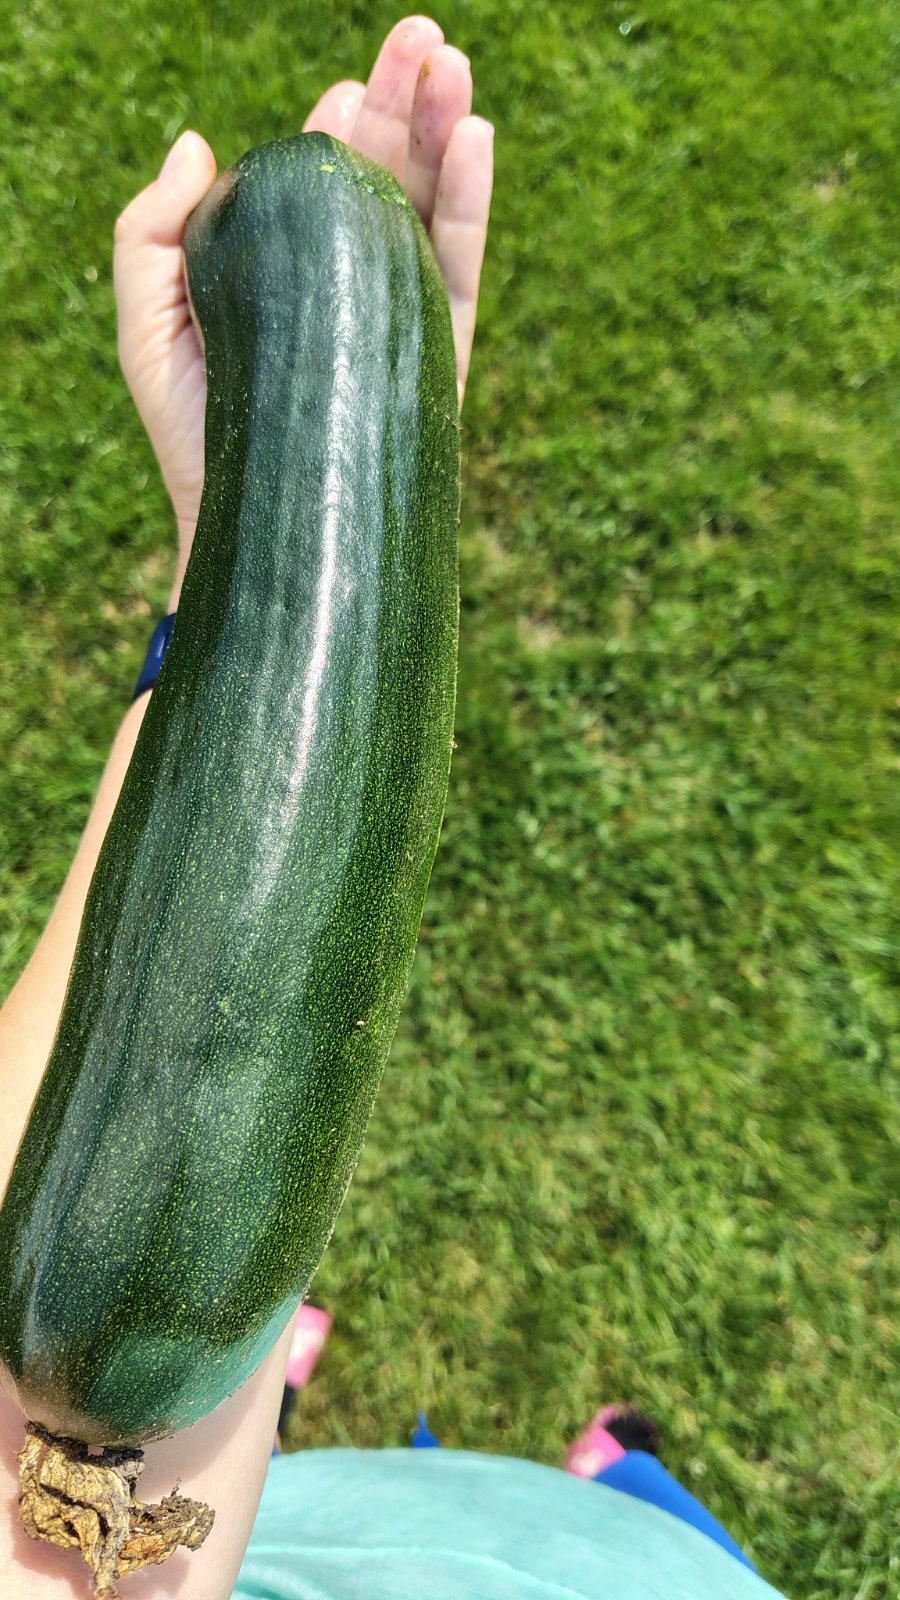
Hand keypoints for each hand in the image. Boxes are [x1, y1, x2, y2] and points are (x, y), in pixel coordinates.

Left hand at [113, 15, 492, 609]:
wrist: (260, 537)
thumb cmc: (196, 442)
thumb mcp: (147, 328)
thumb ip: (152, 233)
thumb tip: (198, 140)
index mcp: (289, 275)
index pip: (320, 182)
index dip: (338, 122)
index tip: (348, 83)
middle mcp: (349, 292)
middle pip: (384, 180)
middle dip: (403, 101)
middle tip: (425, 37)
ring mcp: (398, 325)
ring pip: (430, 214)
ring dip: (446, 132)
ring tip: (456, 68)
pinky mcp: (441, 365)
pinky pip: (463, 277)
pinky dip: (471, 208)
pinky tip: (474, 140)